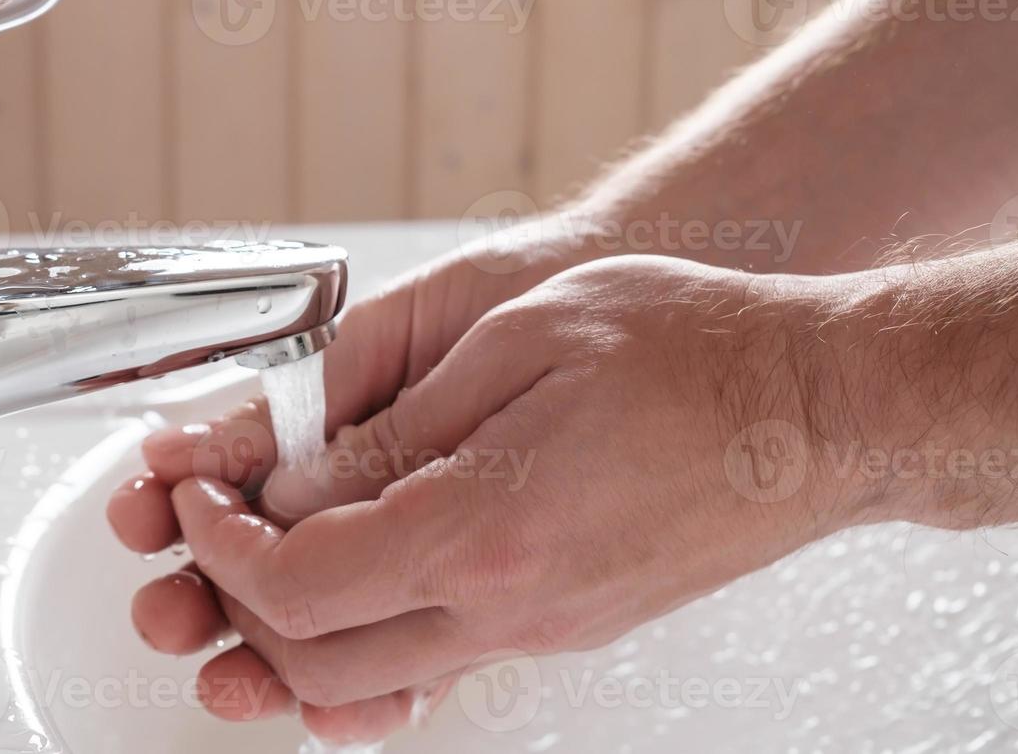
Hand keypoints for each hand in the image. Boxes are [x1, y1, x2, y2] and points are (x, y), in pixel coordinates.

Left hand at [114, 253, 878, 742]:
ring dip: (294, 626)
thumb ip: (391, 427)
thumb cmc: (690, 350)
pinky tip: (358, 569)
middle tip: (212, 529)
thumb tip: (291, 482)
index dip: (219, 543)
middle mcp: (510, 607)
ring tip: (264, 552)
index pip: (295, 583)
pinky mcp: (565, 623)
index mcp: (484, 531)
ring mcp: (542, 629)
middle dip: (236, 599)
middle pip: (317, 655)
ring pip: (373, 674)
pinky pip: (438, 656)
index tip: (197, 497)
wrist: (820, 408)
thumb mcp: (518, 343)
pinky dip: (369, 630)